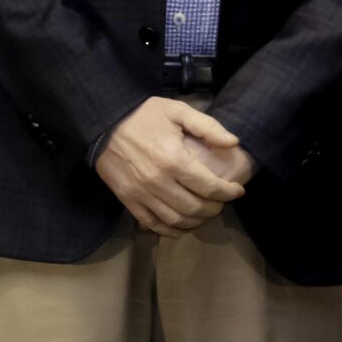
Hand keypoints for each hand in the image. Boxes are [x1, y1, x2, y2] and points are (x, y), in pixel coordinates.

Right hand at [96, 96, 249, 236]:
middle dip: (215, 209)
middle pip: (195, 207)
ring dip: (196, 222)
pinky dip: (171, 230)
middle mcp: (158, 182)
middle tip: (222, 203)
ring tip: (206, 213)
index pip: (209, 186)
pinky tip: (182, 226)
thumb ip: (208, 127)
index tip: (237, 191)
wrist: (103, 122)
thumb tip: (233, 143)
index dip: (228, 192)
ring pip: (176, 220)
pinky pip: (153, 224)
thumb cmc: (144, 115)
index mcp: (174, 159)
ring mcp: (141, 194)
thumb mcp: (178, 110)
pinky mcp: (128, 200)